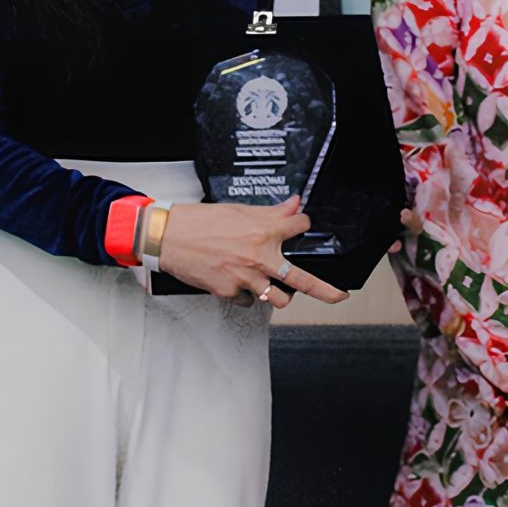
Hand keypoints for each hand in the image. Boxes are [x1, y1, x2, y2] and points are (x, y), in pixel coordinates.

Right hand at [158, 196, 350, 309]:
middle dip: (326, 291)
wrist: (169, 237)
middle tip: (338, 295)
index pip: (299, 228)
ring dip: (281, 294)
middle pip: (302, 280)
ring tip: (278, 288)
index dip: (301, 226)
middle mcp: (260, 257)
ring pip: (278, 298)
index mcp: (264, 231)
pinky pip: (250, 301)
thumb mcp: (239, 210)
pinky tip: (241, 283)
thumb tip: (294, 205)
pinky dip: (249, 294)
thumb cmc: (199, 222)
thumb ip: (271, 212)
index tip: (301, 226)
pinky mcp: (230, 292)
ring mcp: (246, 278)